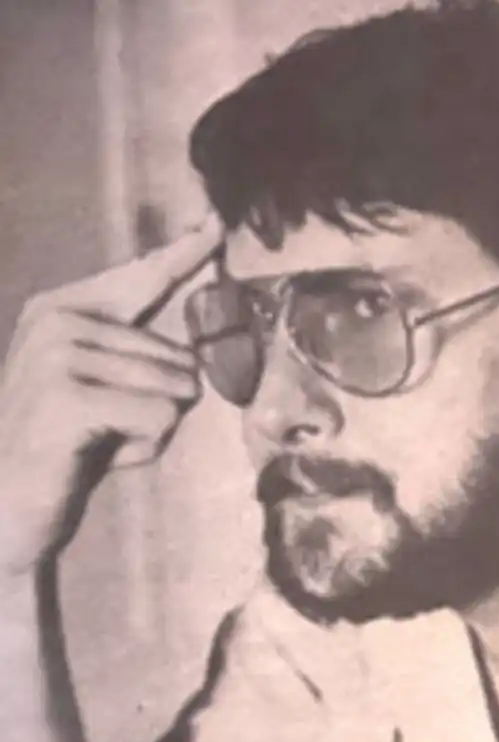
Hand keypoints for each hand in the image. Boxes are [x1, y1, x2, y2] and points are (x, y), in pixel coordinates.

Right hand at [0, 216, 222, 574]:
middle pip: (179, 356)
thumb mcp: (103, 389)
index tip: (217, 220)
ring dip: (151, 430)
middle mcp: (57, 320)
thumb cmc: (64, 447)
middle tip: (103, 429)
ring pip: (175, 389)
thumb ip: (143, 357)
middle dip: (160, 407)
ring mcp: (57, 355)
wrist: (3, 504)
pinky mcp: (67, 396)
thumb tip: (201, 346)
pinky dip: (143, 449)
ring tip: (98, 439)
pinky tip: (97, 455)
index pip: (143, 276)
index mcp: (63, 308)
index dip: (187, 251)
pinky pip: (160, 417)